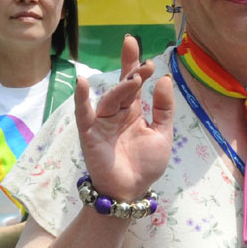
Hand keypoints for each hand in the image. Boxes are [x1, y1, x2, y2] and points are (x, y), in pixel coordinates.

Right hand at [77, 35, 174, 202]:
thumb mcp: (162, 134)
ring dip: (121, 88)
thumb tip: (164, 79)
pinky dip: (81, 98)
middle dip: (130, 69)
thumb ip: (164, 108)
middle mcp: (117, 113)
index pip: (135, 83)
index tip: (148, 55)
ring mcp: (102, 122)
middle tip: (139, 57)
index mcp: (134, 111)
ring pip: (110, 99)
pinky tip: (82, 83)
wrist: (131, 192)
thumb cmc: (145, 165)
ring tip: (135, 78)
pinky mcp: (90, 134)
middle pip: (122, 85)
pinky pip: (84, 114)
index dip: (137, 66)